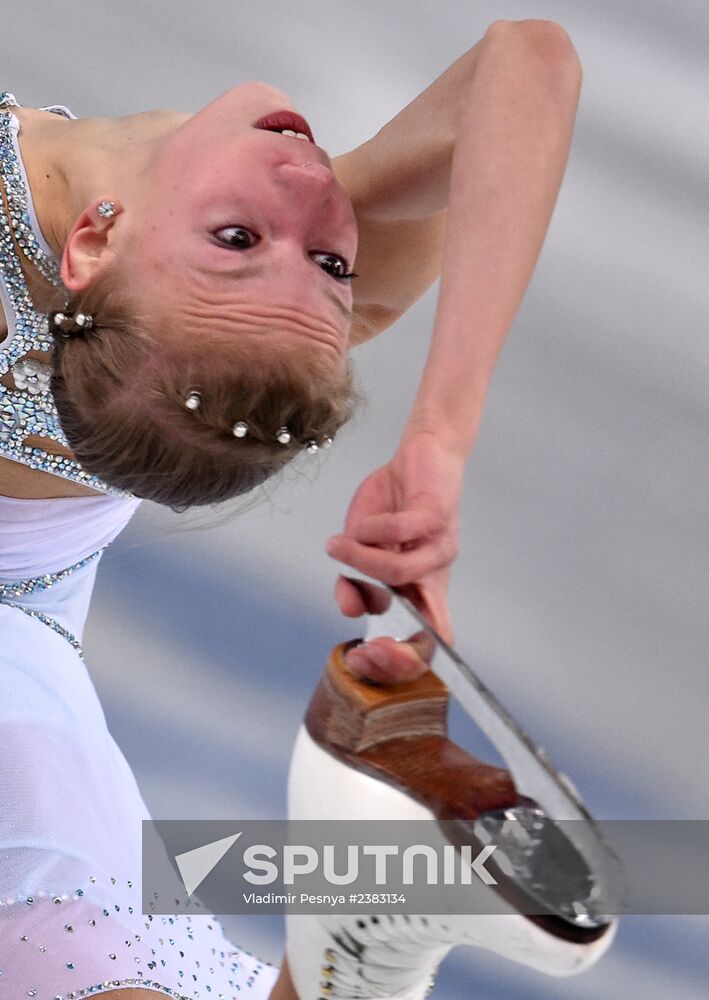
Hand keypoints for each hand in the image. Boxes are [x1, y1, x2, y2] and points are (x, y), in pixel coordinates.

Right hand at [326, 432, 463, 682]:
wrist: (421, 455)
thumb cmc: (392, 504)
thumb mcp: (361, 548)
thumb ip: (354, 580)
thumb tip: (348, 607)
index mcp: (418, 592)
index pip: (426, 646)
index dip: (400, 666)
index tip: (361, 657)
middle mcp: (433, 578)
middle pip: (431, 634)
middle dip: (393, 640)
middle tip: (353, 613)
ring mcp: (440, 550)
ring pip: (395, 573)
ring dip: (359, 559)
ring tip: (339, 544)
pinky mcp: (438, 518)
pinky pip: (399, 532)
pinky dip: (371, 529)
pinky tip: (363, 521)